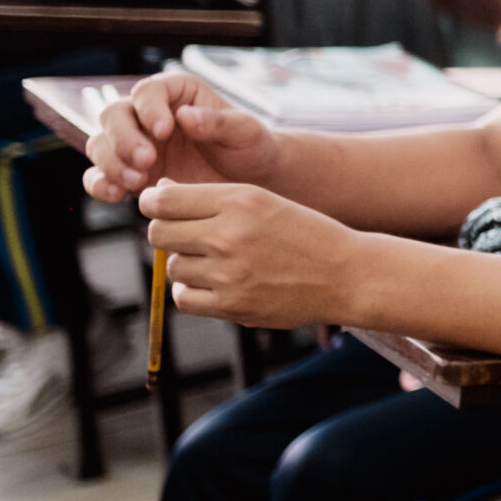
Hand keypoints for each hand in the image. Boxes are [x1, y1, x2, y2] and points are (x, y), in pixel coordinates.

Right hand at [83, 72, 283, 202]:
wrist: (251, 182)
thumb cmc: (250, 148)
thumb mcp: (246, 132)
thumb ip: (219, 122)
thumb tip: (185, 116)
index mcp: (177, 93)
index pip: (148, 91)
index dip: (149, 108)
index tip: (164, 130)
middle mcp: (148, 115)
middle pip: (114, 115)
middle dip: (124, 138)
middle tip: (147, 161)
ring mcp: (134, 144)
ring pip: (101, 144)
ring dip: (112, 162)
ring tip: (138, 181)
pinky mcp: (128, 173)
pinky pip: (99, 176)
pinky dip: (100, 184)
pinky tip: (117, 194)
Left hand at [139, 180, 357, 329]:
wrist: (347, 274)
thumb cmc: (304, 234)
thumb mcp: (264, 201)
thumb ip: (211, 198)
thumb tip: (157, 195)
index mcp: (240, 200)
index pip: (163, 201)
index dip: (153, 203)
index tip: (161, 208)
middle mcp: (230, 235)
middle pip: (158, 234)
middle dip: (166, 233)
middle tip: (188, 237)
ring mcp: (230, 273)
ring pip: (172, 267)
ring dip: (187, 264)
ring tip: (219, 262)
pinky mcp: (232, 305)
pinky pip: (184, 298)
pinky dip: (193, 291)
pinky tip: (218, 283)